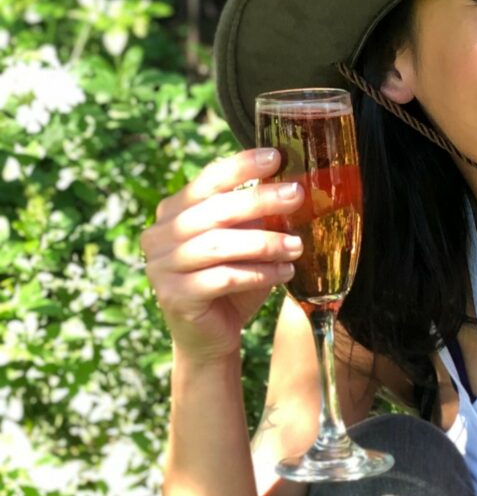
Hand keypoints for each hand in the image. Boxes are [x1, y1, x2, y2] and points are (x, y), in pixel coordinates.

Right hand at [141, 148, 302, 365]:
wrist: (210, 338)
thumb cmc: (231, 284)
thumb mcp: (244, 244)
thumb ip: (255, 218)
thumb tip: (292, 186)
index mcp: (173, 212)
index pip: (207, 180)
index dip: (240, 166)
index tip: (275, 157)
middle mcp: (159, 235)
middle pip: (215, 210)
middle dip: (260, 200)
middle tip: (296, 195)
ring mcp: (161, 266)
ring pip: (219, 244)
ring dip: (264, 243)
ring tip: (297, 246)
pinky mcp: (174, 296)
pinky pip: (223, 277)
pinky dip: (258, 273)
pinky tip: (284, 273)